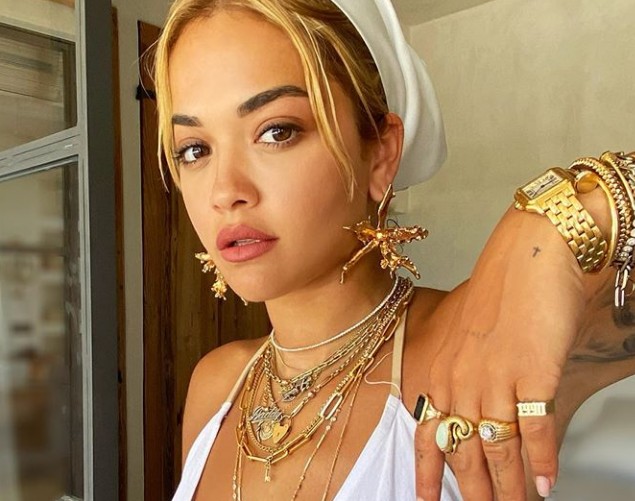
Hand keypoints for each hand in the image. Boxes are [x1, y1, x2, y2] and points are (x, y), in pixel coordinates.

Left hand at [413, 198, 608, 500]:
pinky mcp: (531, 377)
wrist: (527, 259)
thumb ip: (459, 377)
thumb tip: (471, 415)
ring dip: (510, 490)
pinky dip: (543, 462)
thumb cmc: (494, 293)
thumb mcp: (461, 337)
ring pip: (499, 453)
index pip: (428, 438)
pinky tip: (548, 484)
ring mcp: (494, 383)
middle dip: (475, 493)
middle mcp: (460, 384)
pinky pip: (537, 433)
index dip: (428, 477)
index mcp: (439, 374)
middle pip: (465, 456)